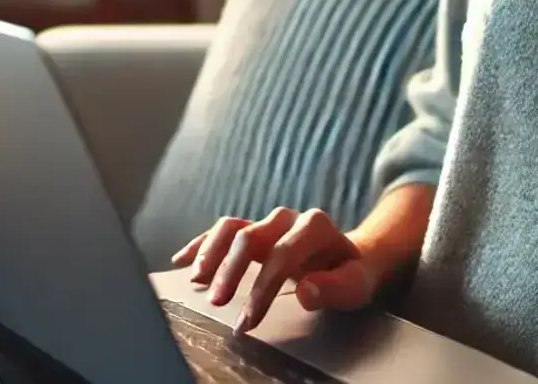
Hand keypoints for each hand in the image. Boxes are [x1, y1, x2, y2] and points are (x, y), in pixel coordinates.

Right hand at [172, 207, 379, 334]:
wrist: (349, 256)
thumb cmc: (350, 273)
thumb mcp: (355, 284)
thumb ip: (335, 287)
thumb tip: (306, 290)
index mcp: (315, 226)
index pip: (282, 253)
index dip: (263, 286)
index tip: (248, 319)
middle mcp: (288, 218)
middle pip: (251, 237)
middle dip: (231, 270)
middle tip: (216, 302)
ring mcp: (268, 222)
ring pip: (232, 228)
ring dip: (211, 253)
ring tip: (195, 281)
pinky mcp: (254, 230)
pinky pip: (223, 230)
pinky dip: (201, 244)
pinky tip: (181, 261)